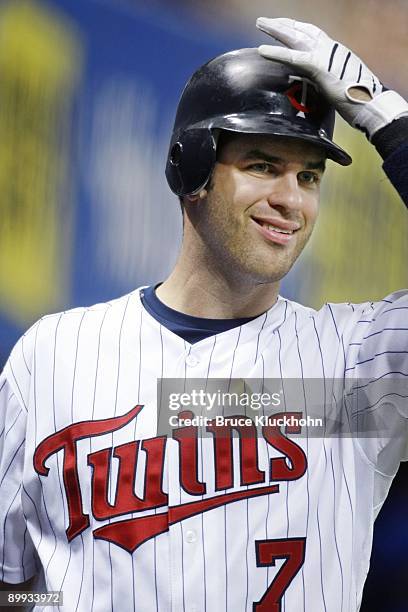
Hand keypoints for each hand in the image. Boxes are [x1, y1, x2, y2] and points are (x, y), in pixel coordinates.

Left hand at [256, 17, 407, 138]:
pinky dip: (277, 53)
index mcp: (335, 52)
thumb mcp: (339, 84)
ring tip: (260, 24)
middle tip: (264, 21)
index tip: (283, 26)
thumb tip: (316, 87)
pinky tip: (262, 50)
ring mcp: (325, 56)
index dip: (297, 29)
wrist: (371, 105)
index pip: (313, 34)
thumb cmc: (357, 100)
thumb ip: (325, 80)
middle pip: (302, 31)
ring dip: (276, 30)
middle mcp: (329, 49)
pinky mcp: (319, 68)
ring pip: (296, 38)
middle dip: (283, 25)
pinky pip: (293, 58)